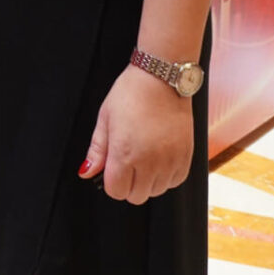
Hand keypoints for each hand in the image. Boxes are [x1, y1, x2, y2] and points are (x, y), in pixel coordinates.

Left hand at [78, 64, 193, 203]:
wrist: (162, 78)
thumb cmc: (131, 94)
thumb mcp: (105, 119)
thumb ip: (96, 151)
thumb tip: (87, 172)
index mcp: (125, 154)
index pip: (116, 191)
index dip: (112, 182)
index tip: (113, 168)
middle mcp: (150, 162)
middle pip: (136, 196)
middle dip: (129, 183)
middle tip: (128, 161)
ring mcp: (170, 160)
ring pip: (156, 191)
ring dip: (149, 181)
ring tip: (145, 156)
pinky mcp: (186, 156)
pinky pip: (175, 181)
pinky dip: (167, 176)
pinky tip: (160, 157)